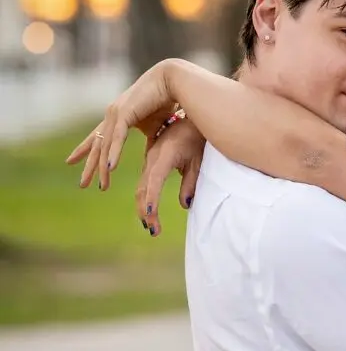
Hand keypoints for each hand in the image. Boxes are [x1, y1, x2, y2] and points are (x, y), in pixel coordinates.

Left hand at [65, 60, 179, 189]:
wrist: (173, 82)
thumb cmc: (166, 101)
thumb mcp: (156, 126)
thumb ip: (150, 139)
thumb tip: (154, 153)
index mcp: (118, 117)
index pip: (96, 137)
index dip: (84, 150)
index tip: (71, 161)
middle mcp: (112, 115)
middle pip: (97, 145)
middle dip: (89, 165)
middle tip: (82, 184)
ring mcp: (116, 113)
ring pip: (106, 145)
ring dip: (102, 167)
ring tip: (101, 185)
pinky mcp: (125, 113)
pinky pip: (117, 138)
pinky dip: (113, 153)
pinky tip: (110, 168)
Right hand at [137, 119, 205, 235]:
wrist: (190, 119)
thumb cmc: (198, 139)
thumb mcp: (199, 160)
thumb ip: (192, 182)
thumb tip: (185, 205)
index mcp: (164, 154)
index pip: (155, 180)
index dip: (152, 198)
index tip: (152, 215)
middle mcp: (152, 158)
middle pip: (143, 188)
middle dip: (147, 211)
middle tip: (155, 231)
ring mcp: (149, 160)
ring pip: (142, 187)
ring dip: (145, 208)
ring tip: (152, 228)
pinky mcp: (150, 162)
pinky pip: (145, 183)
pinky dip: (146, 199)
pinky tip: (149, 214)